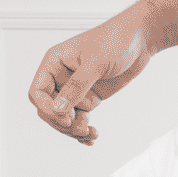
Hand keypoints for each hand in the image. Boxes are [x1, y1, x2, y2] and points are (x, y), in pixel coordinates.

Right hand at [27, 5, 154, 146]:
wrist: (139, 41)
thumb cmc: (116, 40)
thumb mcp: (95, 63)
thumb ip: (76, 86)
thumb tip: (59, 108)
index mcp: (55, 62)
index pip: (37, 92)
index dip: (47, 108)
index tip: (65, 116)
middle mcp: (61, 77)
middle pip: (49, 110)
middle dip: (62, 123)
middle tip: (79, 128)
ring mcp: (75, 89)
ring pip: (64, 118)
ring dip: (74, 130)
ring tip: (90, 133)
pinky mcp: (88, 98)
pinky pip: (79, 119)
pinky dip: (84, 131)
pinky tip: (92, 136)